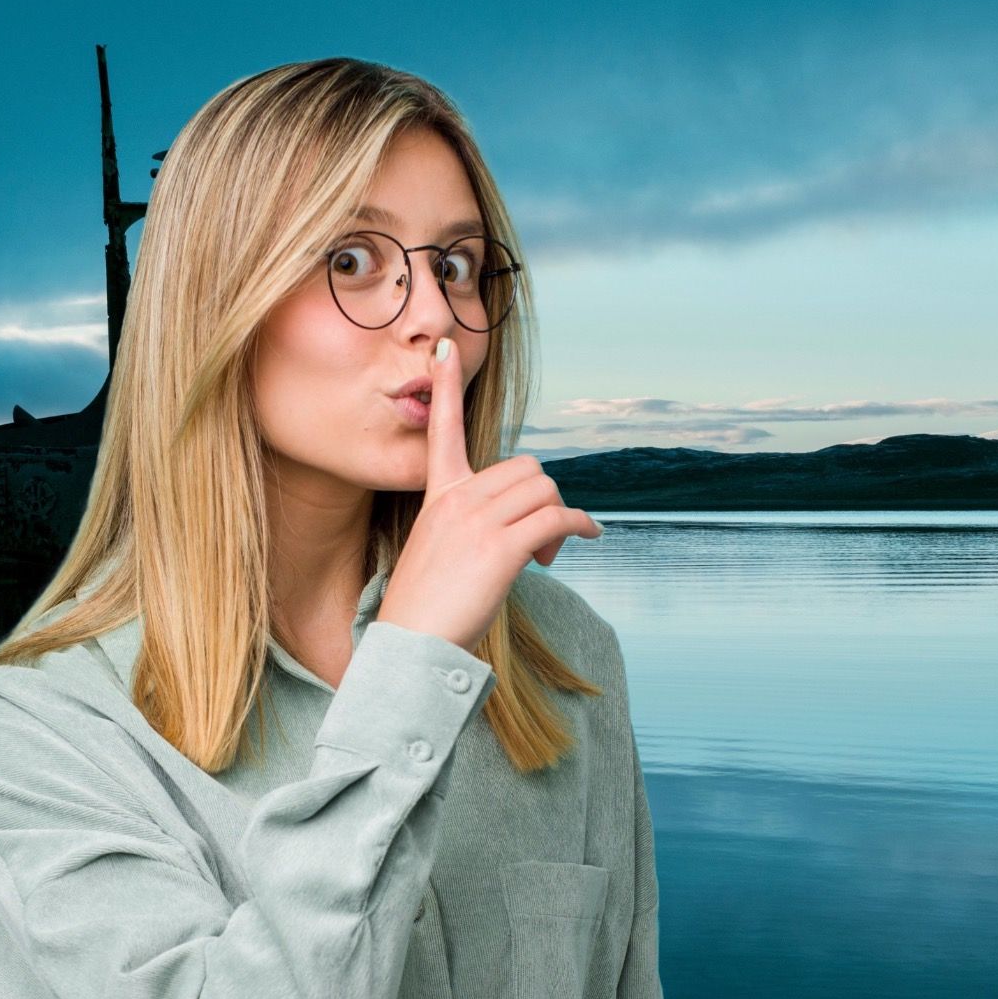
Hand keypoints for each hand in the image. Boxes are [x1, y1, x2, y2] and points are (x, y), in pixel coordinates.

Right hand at [375, 337, 603, 653]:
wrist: (411, 647)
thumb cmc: (425, 609)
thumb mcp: (438, 552)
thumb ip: (468, 526)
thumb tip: (522, 530)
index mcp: (438, 495)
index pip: (442, 429)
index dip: (445, 387)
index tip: (443, 351)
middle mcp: (457, 499)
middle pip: (527, 467)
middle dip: (545, 498)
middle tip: (543, 539)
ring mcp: (478, 520)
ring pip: (545, 489)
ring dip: (560, 518)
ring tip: (547, 554)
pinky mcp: (501, 545)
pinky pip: (558, 516)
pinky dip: (581, 524)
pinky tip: (586, 537)